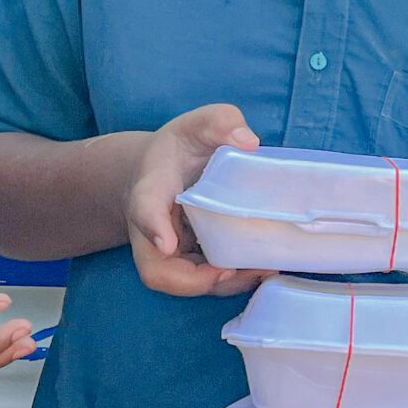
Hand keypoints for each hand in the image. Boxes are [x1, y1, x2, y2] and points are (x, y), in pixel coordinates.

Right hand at [127, 104, 265, 298]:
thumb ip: (220, 121)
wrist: (161, 169)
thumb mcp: (198, 124)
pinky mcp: (187, 261)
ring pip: (181, 284)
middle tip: (233, 270)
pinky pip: (201, 281)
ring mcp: (168, 251)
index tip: (166, 241)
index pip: (144, 207)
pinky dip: (230, 281)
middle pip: (158, 270)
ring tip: (262, 270)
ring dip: (221, 285)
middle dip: (195, 280)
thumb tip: (248, 141)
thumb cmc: (182, 147)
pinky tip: (263, 268)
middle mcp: (153, 229)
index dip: (153, 225)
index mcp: (151, 188)